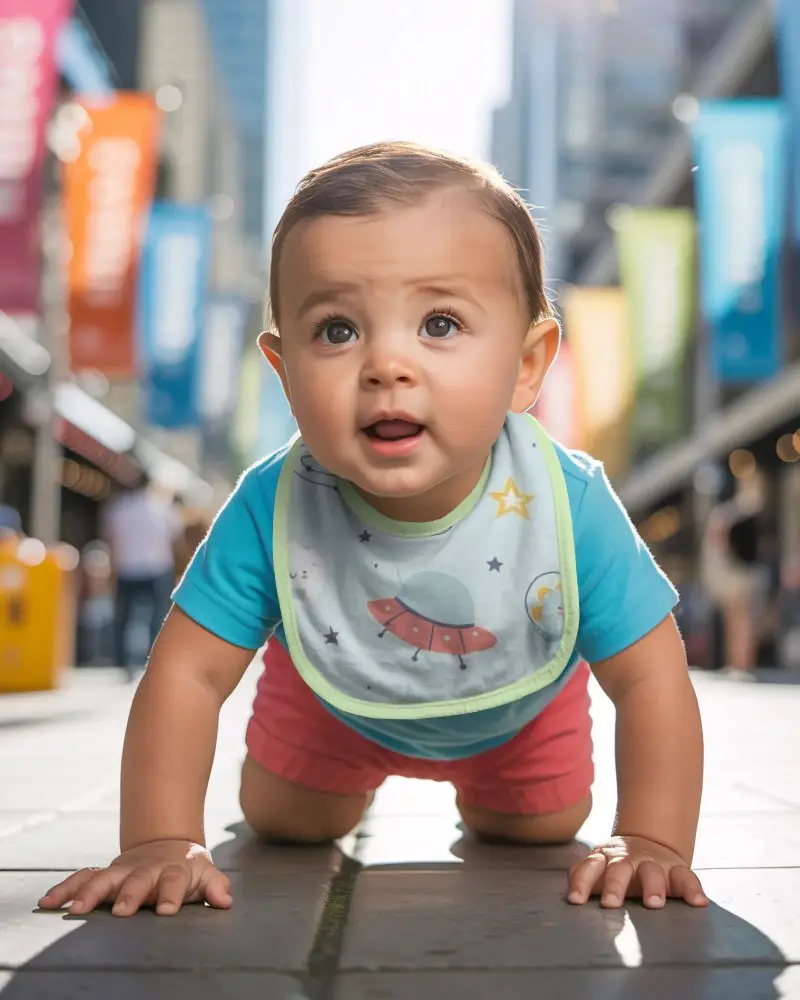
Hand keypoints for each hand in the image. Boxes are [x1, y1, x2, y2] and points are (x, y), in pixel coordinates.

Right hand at [37, 839, 231, 917]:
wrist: (168, 845)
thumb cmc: (189, 869)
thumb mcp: (207, 874)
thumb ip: (216, 887)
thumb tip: (226, 901)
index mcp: (174, 870)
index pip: (176, 880)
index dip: (173, 894)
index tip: (167, 910)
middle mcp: (146, 870)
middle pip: (138, 880)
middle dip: (129, 894)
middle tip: (121, 912)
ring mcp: (123, 871)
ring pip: (104, 878)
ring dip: (90, 892)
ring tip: (76, 909)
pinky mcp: (105, 874)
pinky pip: (82, 879)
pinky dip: (65, 888)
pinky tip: (48, 902)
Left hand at [567, 835, 708, 908]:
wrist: (647, 843)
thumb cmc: (615, 866)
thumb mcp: (598, 867)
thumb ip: (583, 877)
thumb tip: (570, 895)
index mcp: (605, 859)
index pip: (590, 868)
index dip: (581, 883)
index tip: (575, 901)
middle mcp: (628, 859)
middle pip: (619, 869)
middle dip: (615, 886)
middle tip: (610, 903)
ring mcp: (653, 863)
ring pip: (652, 872)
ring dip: (652, 887)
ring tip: (653, 903)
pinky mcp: (676, 869)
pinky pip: (686, 877)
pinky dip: (693, 889)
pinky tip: (699, 903)